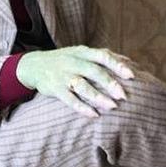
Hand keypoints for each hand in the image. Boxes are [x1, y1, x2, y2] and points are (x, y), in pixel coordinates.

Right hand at [15, 46, 133, 116]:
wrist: (34, 65)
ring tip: (113, 106)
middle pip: (94, 71)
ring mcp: (63, 75)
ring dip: (98, 96)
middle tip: (124, 95)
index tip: (131, 75)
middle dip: (110, 83)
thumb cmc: (65, 59)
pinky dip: (81, 107)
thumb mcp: (81, 52)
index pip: (102, 56)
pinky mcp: (54, 88)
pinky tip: (94, 114)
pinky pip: (69, 99)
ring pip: (82, 85)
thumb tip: (128, 61)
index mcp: (82, 52)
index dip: (117, 65)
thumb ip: (103, 56)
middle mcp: (73, 62)